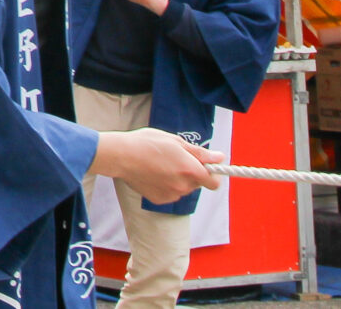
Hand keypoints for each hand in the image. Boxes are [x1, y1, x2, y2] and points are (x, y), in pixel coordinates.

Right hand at [93, 128, 225, 203]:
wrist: (120, 156)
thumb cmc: (146, 143)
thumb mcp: (175, 141)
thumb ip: (200, 152)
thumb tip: (220, 157)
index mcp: (189, 169)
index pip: (214, 182)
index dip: (213, 174)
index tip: (206, 167)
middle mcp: (183, 185)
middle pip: (197, 183)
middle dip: (192, 173)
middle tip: (175, 158)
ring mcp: (171, 194)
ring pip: (184, 188)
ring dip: (179, 179)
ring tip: (161, 164)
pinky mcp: (160, 200)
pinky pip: (171, 193)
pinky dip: (166, 185)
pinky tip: (154, 173)